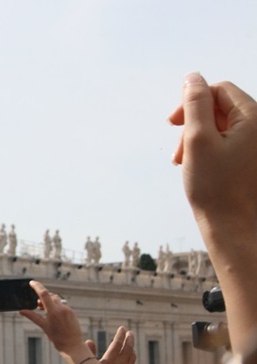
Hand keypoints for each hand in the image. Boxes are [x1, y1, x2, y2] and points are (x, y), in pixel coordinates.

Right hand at [19, 280, 86, 356]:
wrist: (73, 346)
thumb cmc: (57, 338)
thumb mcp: (43, 326)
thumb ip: (32, 316)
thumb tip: (21, 311)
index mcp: (53, 311)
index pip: (44, 293)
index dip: (37, 286)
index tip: (31, 282)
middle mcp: (62, 308)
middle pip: (50, 295)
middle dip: (43, 297)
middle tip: (37, 305)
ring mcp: (68, 310)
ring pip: (57, 299)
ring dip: (50, 302)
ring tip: (45, 311)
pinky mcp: (72, 312)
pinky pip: (63, 305)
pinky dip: (57, 307)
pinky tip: (55, 316)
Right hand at [87, 326, 136, 363]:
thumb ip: (90, 353)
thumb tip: (89, 341)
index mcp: (110, 359)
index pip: (117, 343)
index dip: (120, 335)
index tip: (122, 328)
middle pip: (128, 348)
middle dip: (130, 339)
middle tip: (130, 333)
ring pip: (132, 358)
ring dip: (132, 350)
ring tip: (131, 345)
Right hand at [169, 73, 256, 226]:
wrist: (235, 227)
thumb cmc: (217, 188)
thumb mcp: (198, 140)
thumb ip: (194, 104)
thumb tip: (192, 78)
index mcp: (254, 118)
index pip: (219, 90)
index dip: (193, 102)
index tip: (173, 124)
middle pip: (219, 108)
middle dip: (193, 124)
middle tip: (178, 150)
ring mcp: (255, 145)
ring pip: (220, 127)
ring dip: (196, 139)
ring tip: (183, 162)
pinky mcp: (250, 160)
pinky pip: (226, 143)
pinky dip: (207, 150)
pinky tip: (195, 168)